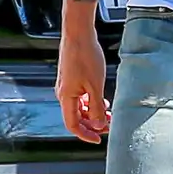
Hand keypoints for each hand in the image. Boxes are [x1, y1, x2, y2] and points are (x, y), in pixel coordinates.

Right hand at [56, 24, 109, 142]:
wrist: (78, 34)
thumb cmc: (85, 56)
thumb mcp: (95, 85)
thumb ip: (96, 107)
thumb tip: (98, 124)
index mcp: (66, 97)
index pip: (72, 124)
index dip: (85, 134)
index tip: (98, 139)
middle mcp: (63, 93)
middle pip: (76, 117)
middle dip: (92, 124)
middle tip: (108, 127)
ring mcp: (67, 86)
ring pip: (79, 107)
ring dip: (93, 113)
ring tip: (109, 115)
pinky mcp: (72, 78)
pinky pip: (80, 97)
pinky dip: (91, 102)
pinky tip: (102, 101)